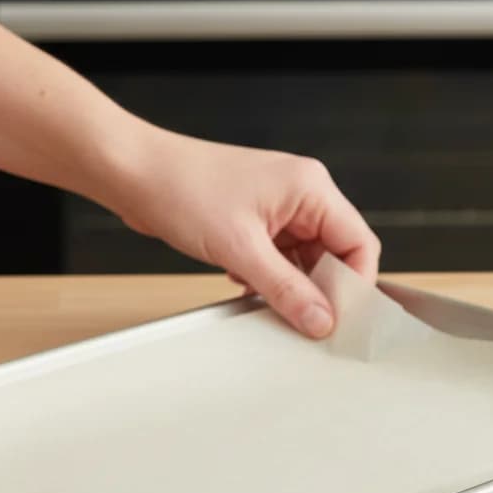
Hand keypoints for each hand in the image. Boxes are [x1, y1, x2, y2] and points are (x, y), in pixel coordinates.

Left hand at [113, 128, 381, 337]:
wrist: (132, 173)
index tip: (340, 319)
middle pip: (335, 254)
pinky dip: (268, 277)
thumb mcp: (240, 248)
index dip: (355, 284)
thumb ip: (287, 288)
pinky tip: (244, 285)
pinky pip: (279, 258)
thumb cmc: (181, 188)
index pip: (359, 243)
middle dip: (319, 289)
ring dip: (288, 285)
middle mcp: (301, 194)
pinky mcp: (255, 220)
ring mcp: (278, 207)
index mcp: (311, 188)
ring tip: (261, 296)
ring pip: (305, 260)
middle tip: (302, 320)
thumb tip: (322, 320)